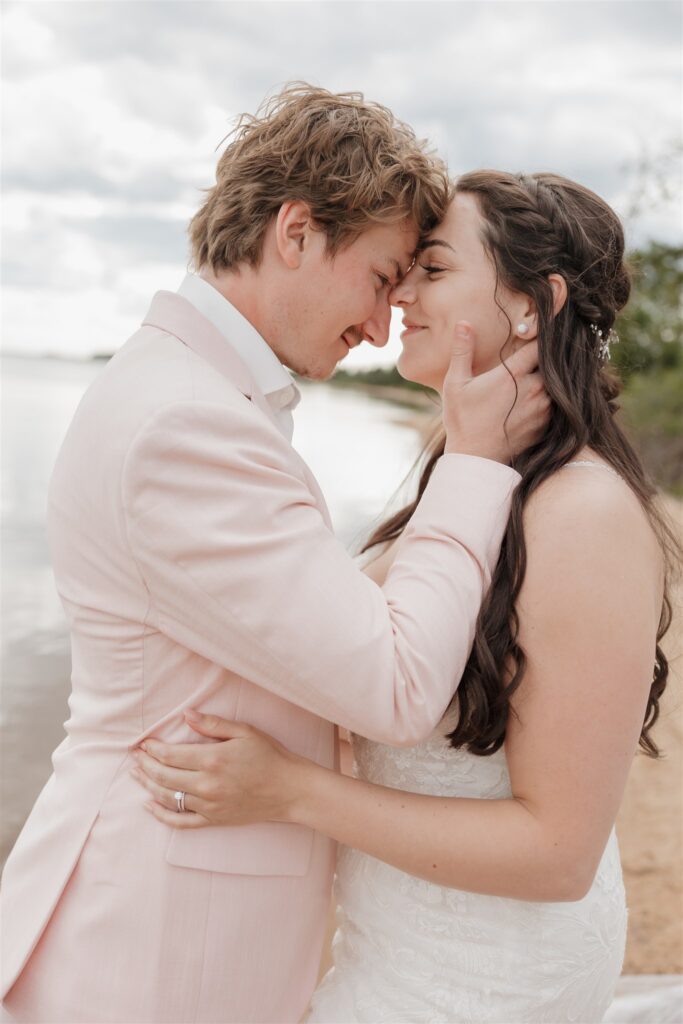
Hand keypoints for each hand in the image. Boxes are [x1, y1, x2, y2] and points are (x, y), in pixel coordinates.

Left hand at [132, 712, 303, 829]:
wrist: (289, 789)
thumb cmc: (269, 756)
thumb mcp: (244, 731)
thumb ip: (213, 723)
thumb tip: (186, 715)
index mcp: (213, 759)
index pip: (170, 755)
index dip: (153, 748)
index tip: (144, 742)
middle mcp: (206, 785)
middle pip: (163, 776)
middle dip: (145, 765)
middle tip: (135, 756)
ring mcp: (208, 805)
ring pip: (167, 797)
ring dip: (147, 785)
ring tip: (137, 774)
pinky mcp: (213, 819)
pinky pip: (180, 822)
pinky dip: (161, 815)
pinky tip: (149, 805)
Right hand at [443, 322, 549, 462]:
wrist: (475, 459)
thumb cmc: (462, 420)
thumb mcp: (455, 384)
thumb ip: (463, 351)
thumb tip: (464, 323)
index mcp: (511, 375)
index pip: (537, 346)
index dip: (538, 337)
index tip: (535, 331)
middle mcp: (532, 390)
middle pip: (549, 364)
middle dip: (543, 358)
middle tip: (535, 354)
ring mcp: (542, 409)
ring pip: (554, 384)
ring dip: (547, 378)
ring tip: (536, 375)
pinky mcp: (545, 425)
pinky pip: (555, 404)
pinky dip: (548, 398)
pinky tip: (535, 398)